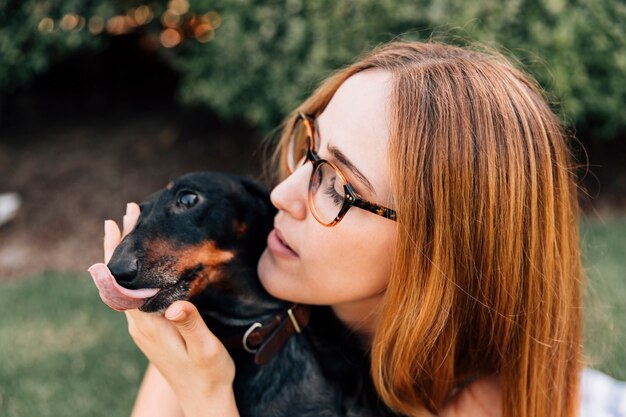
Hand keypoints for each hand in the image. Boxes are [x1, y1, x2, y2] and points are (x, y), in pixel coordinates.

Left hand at [104, 203, 239, 416]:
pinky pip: (135, 294)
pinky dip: (136, 272)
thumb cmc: (208, 373)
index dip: (121, 250)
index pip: (125, 281)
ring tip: (131, 229)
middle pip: (121, 278)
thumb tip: (175, 303)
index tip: (120, 222)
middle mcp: (138, 325)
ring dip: (127, 257)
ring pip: (126, 285)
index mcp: (148, 325)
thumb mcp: (204, 348)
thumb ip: (191, 325)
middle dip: (122, 244)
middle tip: (129, 212)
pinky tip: (144, 265)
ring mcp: (142, 328)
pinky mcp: (150, 330)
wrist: (202, 398)